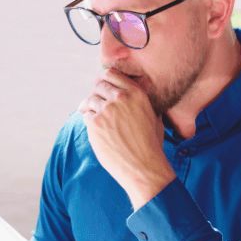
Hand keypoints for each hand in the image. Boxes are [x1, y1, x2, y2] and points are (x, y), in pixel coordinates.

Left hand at [78, 68, 174, 208]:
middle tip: (95, 102)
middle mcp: (121, 97)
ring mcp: (107, 110)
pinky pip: (86, 115)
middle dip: (96, 93)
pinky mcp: (95, 124)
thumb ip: (143, 104)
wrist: (143, 166)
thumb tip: (138, 97)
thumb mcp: (154, 118)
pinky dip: (88, 120)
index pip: (111, 74)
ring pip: (90, 100)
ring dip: (90, 107)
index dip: (104, 80)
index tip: (102, 88)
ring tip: (94, 116)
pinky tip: (95, 128)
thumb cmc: (151, 145)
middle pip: (98, 85)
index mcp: (136, 93)